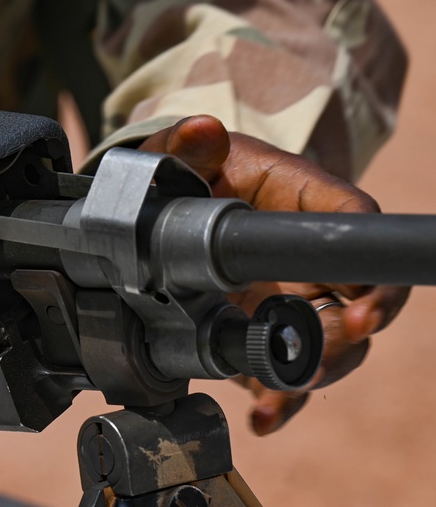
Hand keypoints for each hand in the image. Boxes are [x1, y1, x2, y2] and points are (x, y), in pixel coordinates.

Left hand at [139, 115, 409, 434]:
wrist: (177, 204)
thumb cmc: (193, 172)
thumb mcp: (179, 154)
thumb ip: (184, 147)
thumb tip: (201, 131)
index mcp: (301, 199)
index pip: (355, 225)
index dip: (372, 268)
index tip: (365, 307)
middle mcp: (308, 255)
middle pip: (359, 297)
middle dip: (350, 334)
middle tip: (320, 357)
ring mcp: (292, 298)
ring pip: (330, 342)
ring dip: (314, 370)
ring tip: (286, 390)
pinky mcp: (265, 332)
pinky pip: (284, 371)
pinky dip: (279, 399)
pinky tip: (264, 417)